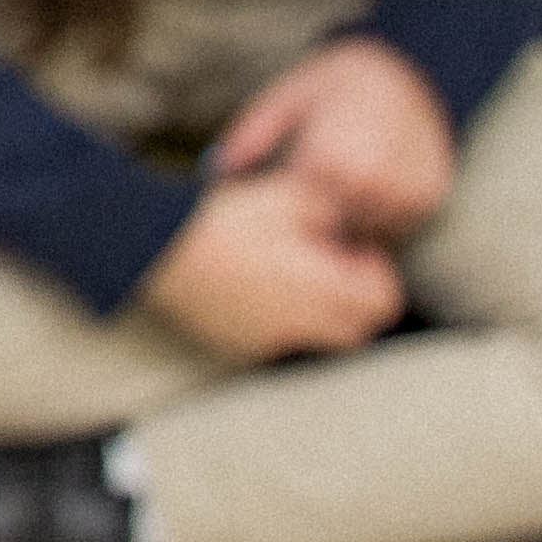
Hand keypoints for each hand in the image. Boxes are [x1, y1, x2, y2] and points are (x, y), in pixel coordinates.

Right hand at [139, 169, 404, 362]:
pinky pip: (278, 340)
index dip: (378, 274)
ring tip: (294, 276)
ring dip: (321, 313)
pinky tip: (259, 287)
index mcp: (319, 288)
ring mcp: (268, 340)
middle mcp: (300, 324)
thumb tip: (345, 225)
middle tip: (334, 267)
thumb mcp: (289, 196)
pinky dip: (282, 320)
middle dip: (355, 300)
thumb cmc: (225, 220)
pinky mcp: (239, 345)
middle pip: (356, 331)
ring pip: (318, 339)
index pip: (382, 302)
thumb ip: (331, 211)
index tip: (356, 252)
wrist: (159, 248)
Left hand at [213, 38, 457, 239]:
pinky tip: (373, 185)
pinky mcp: (430, 196)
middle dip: (321, 218)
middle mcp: (369, 180)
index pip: (300, 215)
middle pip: (333, 229)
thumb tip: (219, 170)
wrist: (406, 67)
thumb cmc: (335, 82)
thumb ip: (251, 135)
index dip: (290, 209)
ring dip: (354, 219)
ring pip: (368, 232)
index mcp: (326, 159)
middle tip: (319, 188)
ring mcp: (404, 190)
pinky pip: (401, 224)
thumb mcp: (285, 98)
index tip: (289, 190)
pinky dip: (386, 214)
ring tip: (346, 183)